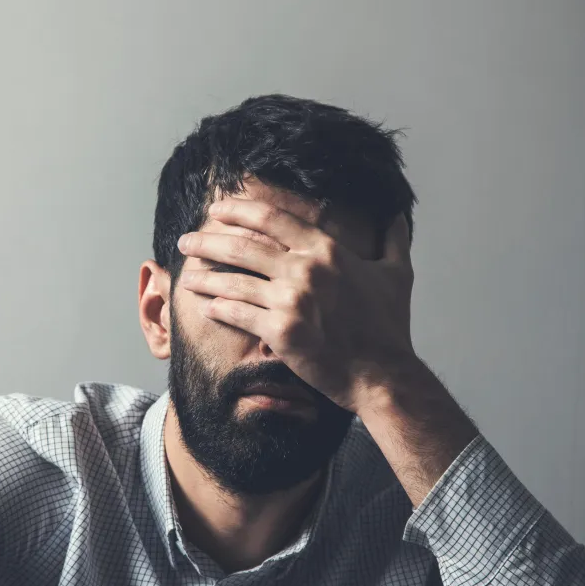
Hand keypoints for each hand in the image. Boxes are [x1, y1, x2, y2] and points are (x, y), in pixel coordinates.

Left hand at [176, 198, 418, 414]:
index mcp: (327, 250)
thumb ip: (393, 241)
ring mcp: (292, 300)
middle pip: (243, 246)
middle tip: (186, 242)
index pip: (271, 219)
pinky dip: (218, 309)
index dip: (237, 211)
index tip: (216, 210)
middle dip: (208, 241)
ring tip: (187, 276)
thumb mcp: (397, 275)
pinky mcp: (280, 332)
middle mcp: (306, 269)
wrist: (383, 375)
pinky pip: (238, 314)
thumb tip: (397, 217)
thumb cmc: (389, 328)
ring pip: (234, 281)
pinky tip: (205, 307)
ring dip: (205, 277)